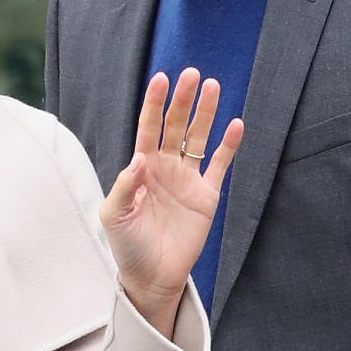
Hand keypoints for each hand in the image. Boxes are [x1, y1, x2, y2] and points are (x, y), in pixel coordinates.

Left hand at [100, 67, 242, 337]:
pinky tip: (236, 124)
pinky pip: (219, 165)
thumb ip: (126, 185)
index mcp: (141, 166)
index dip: (154, 103)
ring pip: (198, 138)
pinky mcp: (207, 196)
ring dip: (206, 114)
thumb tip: (140, 158)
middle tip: (193, 74)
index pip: (148, 127)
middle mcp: (165, 166)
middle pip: (176, 125)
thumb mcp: (114, 215)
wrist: (151, 276)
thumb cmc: (127, 245)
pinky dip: (228, 146)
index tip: (161, 78)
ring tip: (214, 86)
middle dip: (183, 100)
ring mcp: (187, 179)